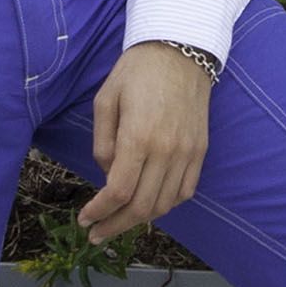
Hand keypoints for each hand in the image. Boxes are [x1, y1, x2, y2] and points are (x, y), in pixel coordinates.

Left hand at [78, 42, 212, 243]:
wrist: (180, 51)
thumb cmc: (136, 72)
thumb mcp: (105, 100)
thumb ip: (102, 143)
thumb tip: (107, 175)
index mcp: (138, 138)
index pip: (117, 192)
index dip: (99, 213)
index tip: (85, 220)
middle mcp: (166, 151)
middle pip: (142, 207)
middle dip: (116, 226)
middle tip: (98, 234)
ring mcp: (187, 153)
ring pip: (165, 204)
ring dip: (140, 220)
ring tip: (120, 222)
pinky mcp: (200, 150)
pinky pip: (185, 190)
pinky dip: (167, 204)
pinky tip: (149, 203)